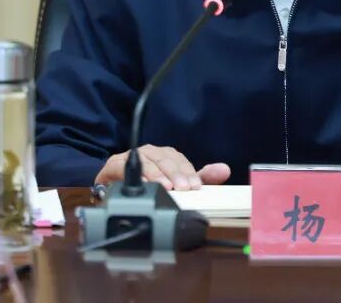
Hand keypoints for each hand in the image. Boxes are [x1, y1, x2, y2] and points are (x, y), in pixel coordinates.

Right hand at [94, 144, 230, 190]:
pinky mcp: (115, 164)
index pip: (181, 161)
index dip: (189, 173)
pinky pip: (124, 167)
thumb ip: (201, 177)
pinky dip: (134, 174)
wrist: (116, 184)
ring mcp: (133, 157)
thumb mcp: (178, 182)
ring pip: (147, 162)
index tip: (196, 186)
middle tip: (183, 188)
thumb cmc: (151, 182)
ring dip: (157, 175)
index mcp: (167, 154)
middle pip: (165, 160)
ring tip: (166, 187)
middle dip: (175, 174)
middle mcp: (151, 152)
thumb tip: (225, 170)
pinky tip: (143, 184)